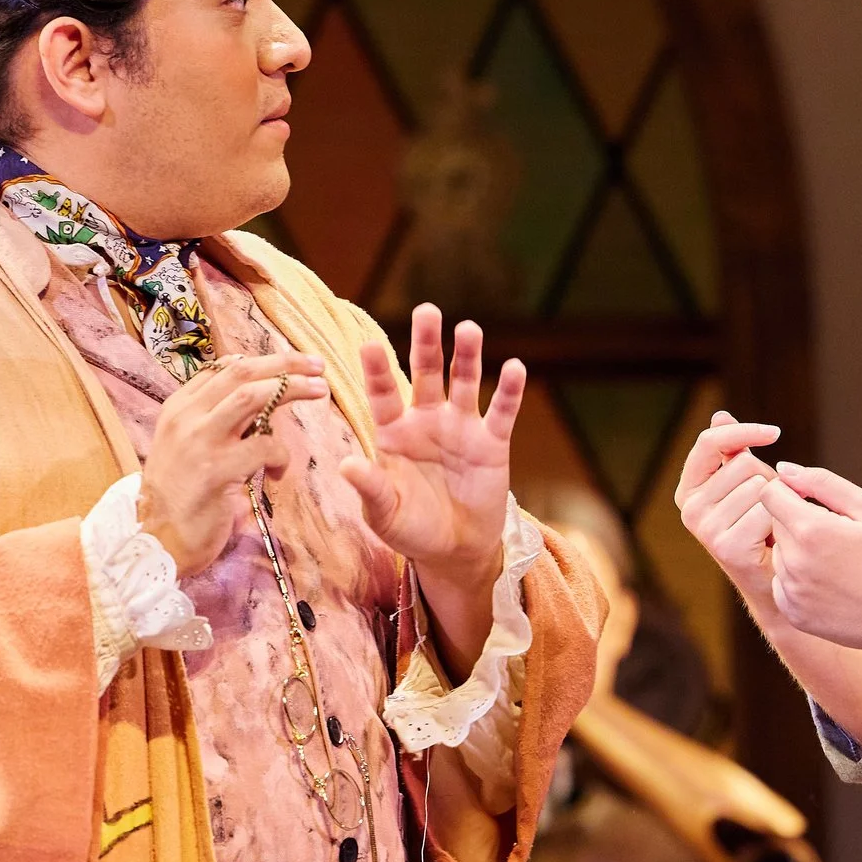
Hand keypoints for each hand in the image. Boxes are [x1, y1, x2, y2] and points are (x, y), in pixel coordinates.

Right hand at [137, 353, 330, 574]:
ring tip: (319, 392)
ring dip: (292, 388)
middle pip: (241, 372)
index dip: (265, 360)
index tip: (294, 363)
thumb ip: (218, 419)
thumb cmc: (180, 495)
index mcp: (179, 407)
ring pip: (251, 395)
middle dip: (285, 363)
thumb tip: (259, 391)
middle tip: (318, 366)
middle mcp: (186, 417)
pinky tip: (277, 473)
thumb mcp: (190, 446)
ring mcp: (199, 441)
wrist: (156, 540)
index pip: (224, 367)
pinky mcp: (216, 470)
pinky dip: (281, 455)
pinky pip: (263, 446)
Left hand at [342, 303, 522, 601]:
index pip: (382, 394)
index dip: (378, 370)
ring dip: (467, 356)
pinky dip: (509, 392)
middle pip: (425, 373)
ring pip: (464, 383)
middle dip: (426, 343)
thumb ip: (369, 487)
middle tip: (427, 310)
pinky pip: (501, 412)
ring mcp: (461, 428)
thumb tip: (346, 465)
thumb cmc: (411, 530)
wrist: (455, 550)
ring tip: (469, 329)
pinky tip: (515, 368)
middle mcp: (426, 421)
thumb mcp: (384, 514)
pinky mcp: (492, 443)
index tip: (369, 344)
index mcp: (393, 434)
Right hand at [673, 410, 781, 614]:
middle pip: (743, 464)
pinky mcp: (726, 547)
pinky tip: (774, 540)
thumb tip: (719, 415)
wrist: (773, 580)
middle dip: (767, 479)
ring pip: (759, 488)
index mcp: (689, 488)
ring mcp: (705, 529)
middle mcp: (690, 508)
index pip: (711, 442)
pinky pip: (766, 512)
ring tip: (770, 525)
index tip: (775, 432)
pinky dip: (780, 523)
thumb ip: (731, 451)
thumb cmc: (760, 526)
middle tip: (767, 508)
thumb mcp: (743, 484)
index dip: (744, 431)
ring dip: (776, 503)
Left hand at [760, 463, 861, 651]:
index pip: (770, 495)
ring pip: (779, 556)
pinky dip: (799, 581)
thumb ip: (821, 482)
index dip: (789, 492)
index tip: (810, 500)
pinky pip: (782, 586)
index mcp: (810, 530)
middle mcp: (793, 563)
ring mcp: (792, 593)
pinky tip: (831, 585)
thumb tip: (784, 470)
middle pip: (774, 525)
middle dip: (797, 523)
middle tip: (835, 536)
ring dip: (798, 553)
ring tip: (837, 563)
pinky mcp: (794, 615)